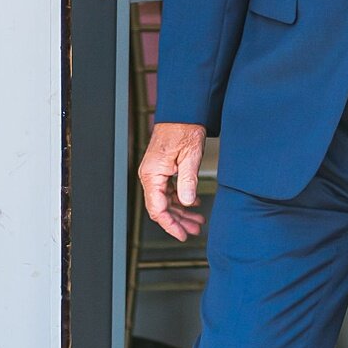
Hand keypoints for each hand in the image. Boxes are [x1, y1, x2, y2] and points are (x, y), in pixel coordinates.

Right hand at [139, 121, 207, 241]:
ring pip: (165, 200)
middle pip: (161, 207)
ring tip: (197, 221)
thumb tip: (187, 203)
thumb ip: (188, 182)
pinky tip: (193, 204)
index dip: (170, 225)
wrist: (183, 112)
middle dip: (178, 221)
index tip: (182, 235)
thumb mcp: (190, 157)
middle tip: (194, 230)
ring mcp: (155, 172)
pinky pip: (168, 190)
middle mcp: (150, 175)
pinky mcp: (162, 169)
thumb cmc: (184, 129)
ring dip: (181, 212)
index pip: (157, 209)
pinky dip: (180, 199)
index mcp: (152, 174)